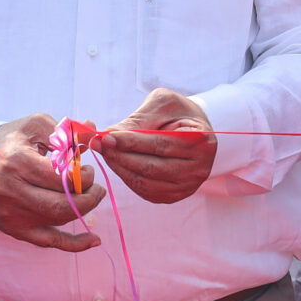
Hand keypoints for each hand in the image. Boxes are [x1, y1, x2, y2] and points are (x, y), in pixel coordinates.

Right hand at [0, 113, 105, 249]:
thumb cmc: (11, 143)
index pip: (63, 178)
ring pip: (59, 220)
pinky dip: (74, 244)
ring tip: (90, 197)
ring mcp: (11, 214)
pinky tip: (94, 240)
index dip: (85, 176)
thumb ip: (67, 131)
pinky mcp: (13, 229)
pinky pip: (49, 242)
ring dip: (82, 211)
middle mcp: (11, 191)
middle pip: (62, 204)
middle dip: (89, 198)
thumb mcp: (36, 126)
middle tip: (97, 189)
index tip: (87, 170)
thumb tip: (93, 129)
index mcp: (17, 162)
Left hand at [95, 89, 215, 204]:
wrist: (194, 129)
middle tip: (98, 144)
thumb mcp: (161, 104)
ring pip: (146, 182)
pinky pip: (145, 191)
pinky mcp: (174, 196)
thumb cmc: (177, 112)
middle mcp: (199, 169)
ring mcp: (188, 186)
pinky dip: (127, 178)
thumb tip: (109, 135)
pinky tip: (117, 163)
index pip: (160, 144)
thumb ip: (137, 120)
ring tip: (105, 152)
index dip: (130, 142)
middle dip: (120, 156)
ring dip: (120, 168)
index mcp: (201, 141)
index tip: (106, 136)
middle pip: (152, 167)